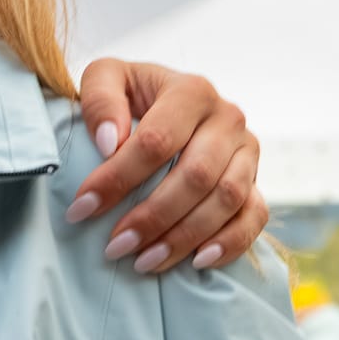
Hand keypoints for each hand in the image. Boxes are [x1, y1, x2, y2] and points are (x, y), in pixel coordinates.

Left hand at [65, 59, 263, 273]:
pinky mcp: (256, 181)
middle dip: (152, 217)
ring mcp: (247, 152)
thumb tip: (109, 143)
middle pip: (195, 176)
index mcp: (191, 91)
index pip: (156, 141)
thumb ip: (100, 99)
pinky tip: (197, 262)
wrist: (165, 101)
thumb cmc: (130, 94)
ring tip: (143, 261)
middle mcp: (228, 119)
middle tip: (115, 246)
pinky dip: (230, 242)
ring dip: (184, 236)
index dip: (118, 178)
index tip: (83, 209)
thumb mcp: (106, 78)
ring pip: (226, 200)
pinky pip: (254, 217)